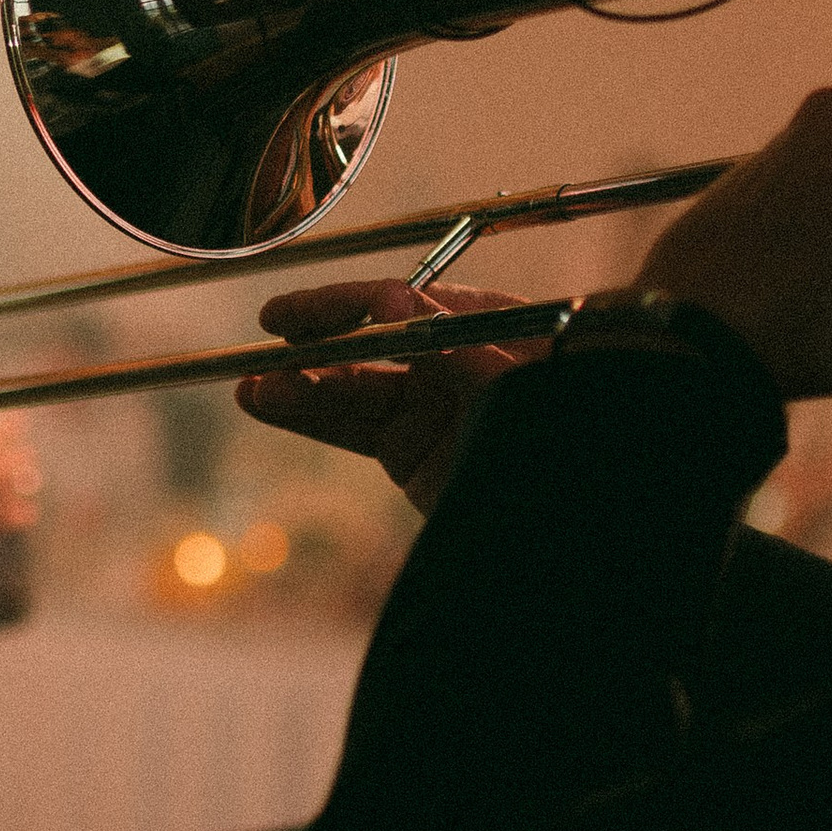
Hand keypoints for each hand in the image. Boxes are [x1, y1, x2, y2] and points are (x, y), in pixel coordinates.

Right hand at [235, 278, 549, 516]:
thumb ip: (457, 345)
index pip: (409, 305)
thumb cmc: (566, 438)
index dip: (349, 306)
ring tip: (252, 389)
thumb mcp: (516, 389)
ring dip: (302, 387)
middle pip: (374, 344)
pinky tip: (268, 404)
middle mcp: (458, 359)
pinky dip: (311, 418)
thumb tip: (393, 300)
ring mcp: (433, 406)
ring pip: (356, 389)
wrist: (579, 530)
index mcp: (493, 328)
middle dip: (317, 348)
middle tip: (265, 349)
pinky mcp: (412, 450)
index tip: (297, 312)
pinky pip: (354, 429)